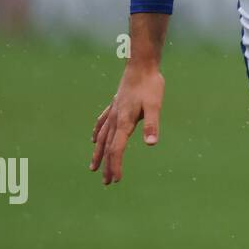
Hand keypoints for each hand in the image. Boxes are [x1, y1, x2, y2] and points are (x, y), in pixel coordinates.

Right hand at [91, 62, 164, 184]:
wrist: (141, 65)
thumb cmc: (150, 85)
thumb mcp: (155, 106)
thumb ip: (152, 125)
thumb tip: (151, 144)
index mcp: (124, 122)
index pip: (117, 149)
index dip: (115, 165)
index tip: (115, 180)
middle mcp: (115, 119)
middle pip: (108, 147)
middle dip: (107, 165)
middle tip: (106, 182)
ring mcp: (113, 112)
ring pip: (102, 137)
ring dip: (99, 153)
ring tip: (93, 167)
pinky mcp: (115, 105)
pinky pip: (102, 123)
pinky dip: (98, 133)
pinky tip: (94, 139)